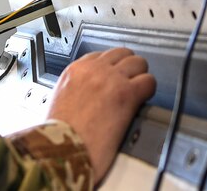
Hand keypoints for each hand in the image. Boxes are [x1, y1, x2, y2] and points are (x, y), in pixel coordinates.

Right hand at [47, 47, 155, 182]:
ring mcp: (111, 79)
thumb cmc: (57, 136)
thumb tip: (85, 96)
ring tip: (138, 92)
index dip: (111, 67)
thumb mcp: (59, 102)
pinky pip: (148, 81)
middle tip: (130, 84)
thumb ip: (74, 91)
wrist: (61, 152)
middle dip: (128, 68)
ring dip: (140, 77)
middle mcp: (93, 70)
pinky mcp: (127, 94)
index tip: (114, 78)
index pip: (100, 55)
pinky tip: (143, 101)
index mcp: (75, 71)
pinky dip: (148, 90)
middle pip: (122, 54)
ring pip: (138, 63)